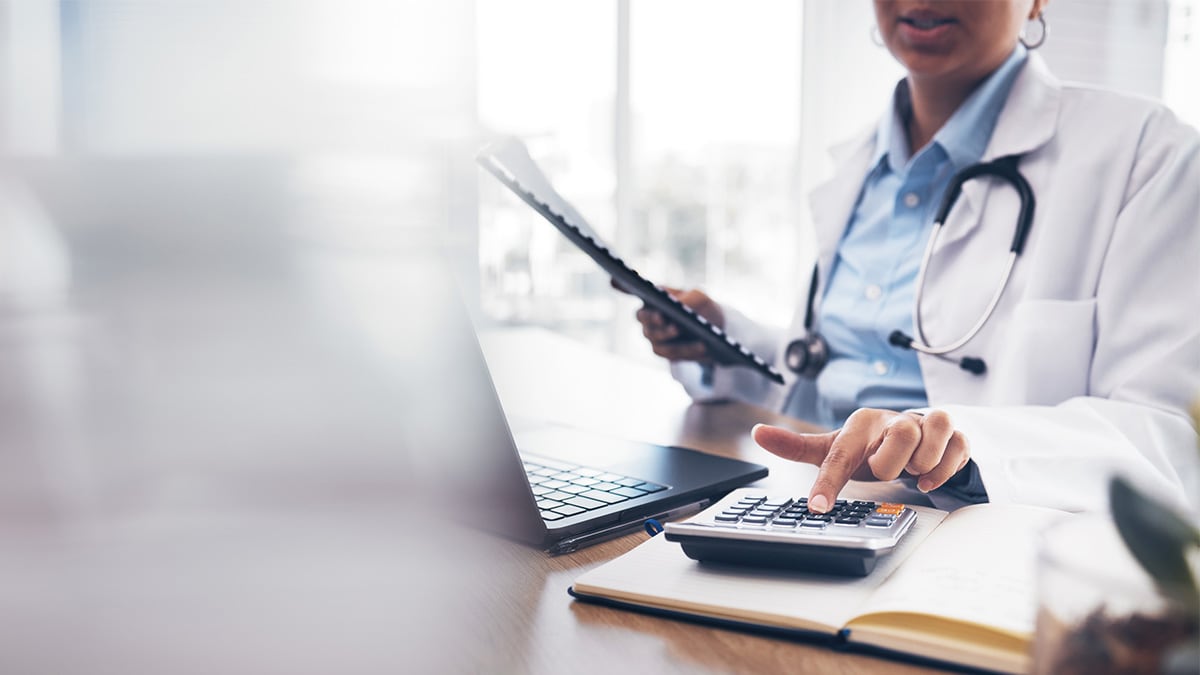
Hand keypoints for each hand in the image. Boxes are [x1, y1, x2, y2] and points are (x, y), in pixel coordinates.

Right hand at [623, 283, 724, 362]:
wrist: (714, 329)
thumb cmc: (701, 306)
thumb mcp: (700, 297)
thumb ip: (690, 298)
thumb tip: (679, 306)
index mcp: (652, 297)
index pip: (632, 290)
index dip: (621, 285)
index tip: (614, 278)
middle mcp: (647, 316)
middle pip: (642, 317)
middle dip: (651, 317)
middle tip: (663, 316)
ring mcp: (653, 335)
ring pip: (655, 338)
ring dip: (669, 335)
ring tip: (683, 330)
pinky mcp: (664, 352)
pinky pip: (671, 353)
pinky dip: (687, 350)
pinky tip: (702, 346)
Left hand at [751, 409, 969, 512]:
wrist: (904, 436)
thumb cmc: (866, 446)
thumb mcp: (831, 448)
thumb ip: (795, 445)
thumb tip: (758, 432)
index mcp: (860, 424)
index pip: (839, 453)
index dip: (827, 483)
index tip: (816, 508)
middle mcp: (894, 419)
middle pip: (903, 434)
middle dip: (894, 463)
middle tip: (887, 471)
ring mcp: (926, 425)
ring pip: (937, 428)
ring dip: (925, 460)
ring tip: (912, 472)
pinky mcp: (952, 436)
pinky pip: (959, 445)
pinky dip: (946, 467)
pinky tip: (929, 478)